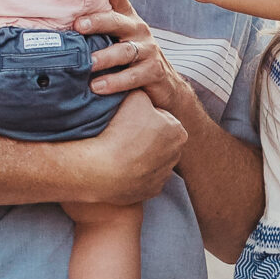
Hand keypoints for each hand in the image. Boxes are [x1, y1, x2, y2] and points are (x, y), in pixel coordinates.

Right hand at [69, 88, 186, 203]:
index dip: (140, 116)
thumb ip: (142, 91)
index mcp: (177, 131)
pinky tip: (118, 166)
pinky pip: (141, 178)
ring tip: (117, 150)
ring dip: (137, 155)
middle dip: (142, 137)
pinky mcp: (150, 191)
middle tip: (121, 133)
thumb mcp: (134, 98)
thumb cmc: (119, 130)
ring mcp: (164, 176)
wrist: (102, 169)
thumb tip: (140, 87)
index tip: (126, 118)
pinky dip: (132, 173)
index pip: (159, 118)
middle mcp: (176, 154)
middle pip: (156, 140)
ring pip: (149, 160)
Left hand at [75, 0, 191, 113]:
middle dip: (97, 22)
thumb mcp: (120, 36)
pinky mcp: (154, 72)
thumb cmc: (133, 58)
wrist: (166, 86)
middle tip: (78, 26)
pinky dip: (115, 82)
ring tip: (88, 64)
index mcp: (126, 19)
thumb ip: (102, 20)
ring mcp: (148, 50)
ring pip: (124, 51)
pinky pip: (133, 76)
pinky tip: (97, 87)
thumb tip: (72, 1)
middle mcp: (138, 30)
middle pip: (116, 22)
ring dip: (104, 58)